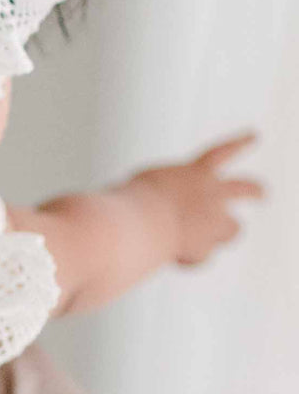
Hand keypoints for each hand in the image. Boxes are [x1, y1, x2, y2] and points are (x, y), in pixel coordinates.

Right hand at [123, 133, 264, 266]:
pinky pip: (199, 257)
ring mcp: (212, 221)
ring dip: (225, 233)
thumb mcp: (142, 184)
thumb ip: (158, 191)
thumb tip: (159, 208)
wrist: (138, 221)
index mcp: (194, 172)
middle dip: (254, 191)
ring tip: (206, 239)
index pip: (222, 153)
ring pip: (234, 229)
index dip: (239, 144)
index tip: (255, 135)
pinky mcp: (205, 248)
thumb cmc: (131, 199)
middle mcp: (212, 194)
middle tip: (262, 194)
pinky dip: (188, 258)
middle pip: (244, 189)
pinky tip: (172, 256)